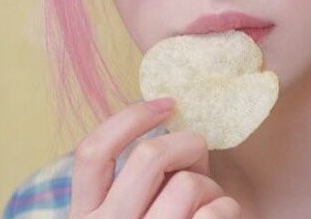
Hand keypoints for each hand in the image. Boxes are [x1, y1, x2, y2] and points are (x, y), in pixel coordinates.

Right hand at [68, 98, 240, 217]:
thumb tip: (173, 121)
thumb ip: (142, 178)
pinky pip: (217, 209)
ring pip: (189, 183)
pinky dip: (227, 207)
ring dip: (210, 185)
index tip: (167, 104)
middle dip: (187, 143)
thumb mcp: (131, 211)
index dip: (130, 118)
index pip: (91, 153)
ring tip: (207, 203)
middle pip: (150, 156)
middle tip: (199, 153)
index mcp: (83, 216)